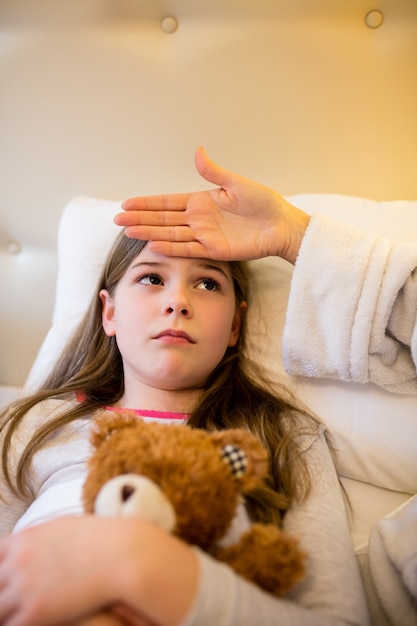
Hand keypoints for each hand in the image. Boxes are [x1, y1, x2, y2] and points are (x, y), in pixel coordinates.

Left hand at [0, 516, 197, 625]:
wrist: (123, 554)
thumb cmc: (99, 538)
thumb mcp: (62, 527)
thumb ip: (37, 537)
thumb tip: (28, 542)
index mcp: (22, 540)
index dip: (1, 568)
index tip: (8, 579)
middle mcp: (17, 562)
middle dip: (2, 591)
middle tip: (12, 599)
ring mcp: (23, 588)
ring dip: (6, 610)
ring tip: (20, 613)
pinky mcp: (35, 612)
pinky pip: (10, 625)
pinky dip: (16, 624)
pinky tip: (32, 622)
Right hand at [115, 147, 309, 263]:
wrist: (281, 225)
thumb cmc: (264, 202)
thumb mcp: (236, 183)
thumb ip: (214, 172)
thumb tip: (197, 151)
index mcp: (201, 201)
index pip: (167, 202)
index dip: (147, 203)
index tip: (127, 204)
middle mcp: (198, 219)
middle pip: (163, 219)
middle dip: (140, 218)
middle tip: (117, 220)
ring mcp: (204, 235)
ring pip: (170, 234)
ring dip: (149, 232)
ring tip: (128, 232)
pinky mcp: (214, 250)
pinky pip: (187, 249)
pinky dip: (170, 248)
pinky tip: (153, 245)